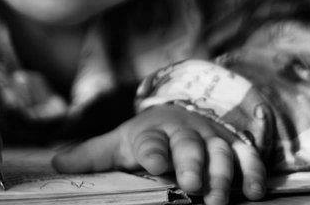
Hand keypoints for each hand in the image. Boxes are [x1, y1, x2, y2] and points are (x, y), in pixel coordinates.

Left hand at [52, 103, 265, 204]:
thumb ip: (92, 155)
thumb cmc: (148, 137)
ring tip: (218, 197)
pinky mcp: (234, 146)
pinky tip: (254, 192)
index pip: (150, 141)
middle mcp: (184, 133)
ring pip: (221, 153)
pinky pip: (248, 157)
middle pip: (189, 145)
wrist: (184, 113)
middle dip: (192, 162)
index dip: (152, 151)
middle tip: (192, 183)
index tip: (153, 163)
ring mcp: (212, 139)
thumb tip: (55, 163)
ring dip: (222, 173)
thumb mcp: (119, 143)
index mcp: (153, 133)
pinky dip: (254, 172)